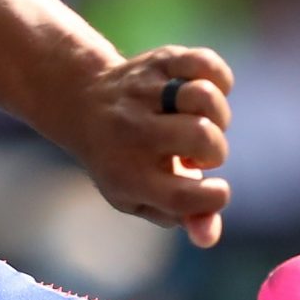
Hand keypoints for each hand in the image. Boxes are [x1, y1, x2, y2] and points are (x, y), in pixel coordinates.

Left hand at [64, 45, 234, 247]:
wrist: (82, 104)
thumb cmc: (124, 160)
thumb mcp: (140, 194)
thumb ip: (180, 215)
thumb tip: (209, 237)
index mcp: (129, 175)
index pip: (185, 196)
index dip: (213, 197)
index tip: (215, 190)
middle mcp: (132, 132)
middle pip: (203, 139)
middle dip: (215, 151)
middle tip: (196, 154)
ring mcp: (144, 93)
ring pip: (205, 97)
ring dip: (218, 115)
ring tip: (197, 122)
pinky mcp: (158, 61)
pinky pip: (206, 63)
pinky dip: (218, 79)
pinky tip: (200, 94)